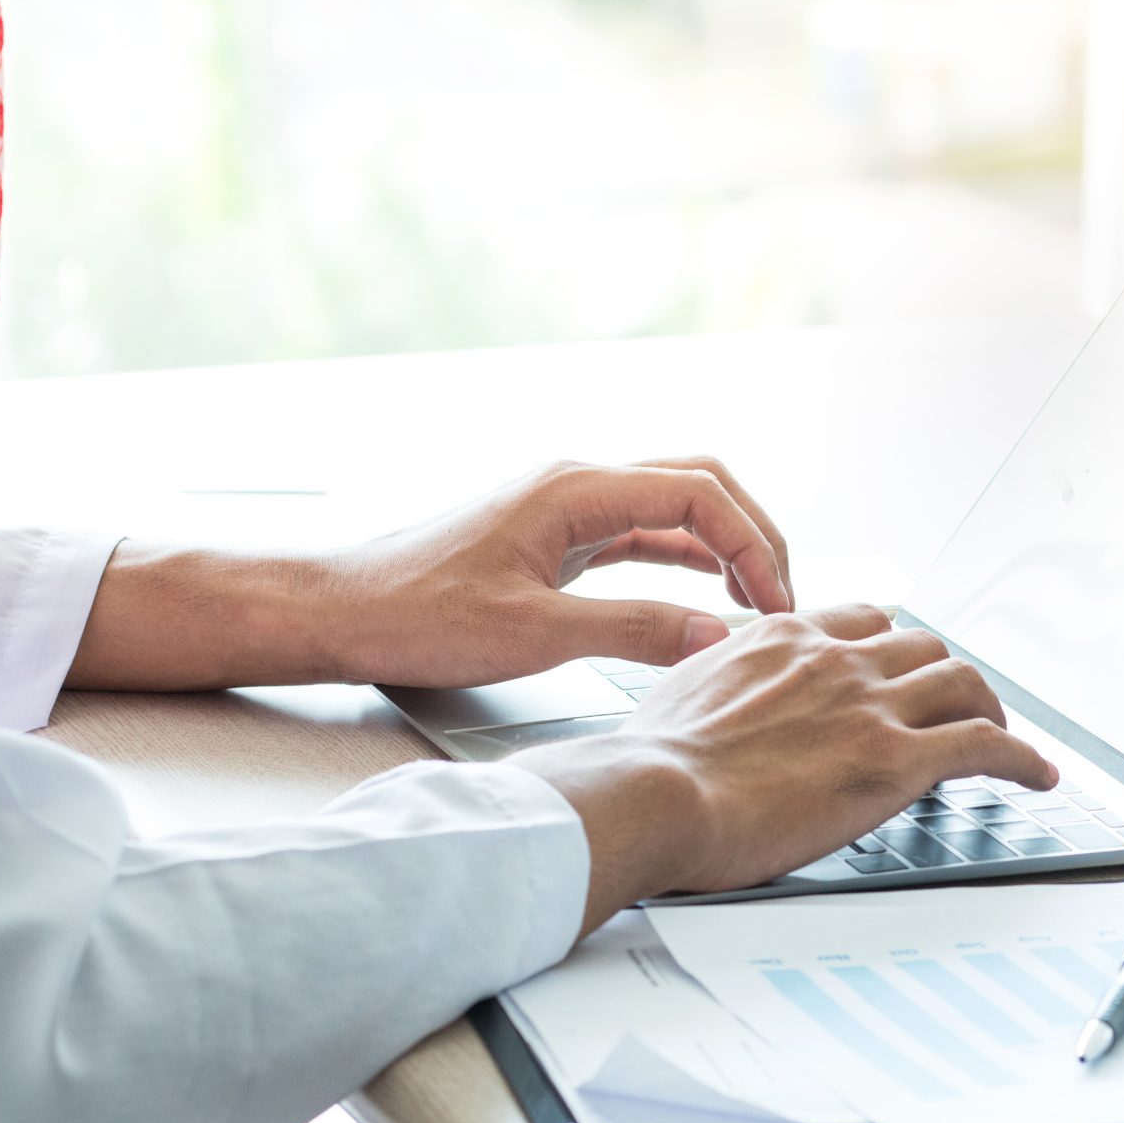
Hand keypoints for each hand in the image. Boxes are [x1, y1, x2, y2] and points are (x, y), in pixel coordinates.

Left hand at [313, 456, 792, 686]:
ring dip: (723, 548)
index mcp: (575, 490)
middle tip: (785, 600)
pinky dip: (684, 561)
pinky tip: (704, 597)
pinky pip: (640, 536)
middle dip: (754, 535)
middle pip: (698, 485)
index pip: (699, 493)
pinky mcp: (553, 540)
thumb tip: (716, 637)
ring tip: (759, 604)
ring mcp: (565, 510)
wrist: (339, 611)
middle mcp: (576, 486)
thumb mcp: (532, 635)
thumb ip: (631, 632)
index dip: (755, 544)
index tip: (777, 604)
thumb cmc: (414, 615)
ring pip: (672, 509)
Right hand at [512, 606, 1058, 929]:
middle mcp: (833, 659)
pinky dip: (1022, 758)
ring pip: (963, 682)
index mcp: (780, 639)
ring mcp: (869, 705)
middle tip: (955, 708)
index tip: (897, 670)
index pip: (861, 621)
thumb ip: (716, 689)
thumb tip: (711, 707)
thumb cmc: (648, 765)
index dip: (889, 648)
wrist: (653, 794)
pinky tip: (1036, 775)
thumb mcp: (679, 698)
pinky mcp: (896, 760)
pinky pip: (985, 745)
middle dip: (945, 677)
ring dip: (992, 711)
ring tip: (1004, 739)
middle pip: (922, 646)